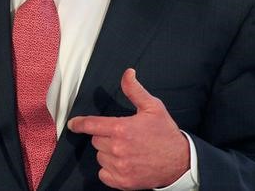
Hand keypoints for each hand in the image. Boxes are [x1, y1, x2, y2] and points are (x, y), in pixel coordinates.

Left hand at [67, 68, 189, 189]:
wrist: (181, 162)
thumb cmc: (165, 133)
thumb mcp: (153, 107)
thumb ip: (134, 90)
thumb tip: (128, 73)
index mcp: (122, 129)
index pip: (90, 125)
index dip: (79, 124)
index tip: (73, 124)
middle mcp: (118, 149)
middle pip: (95, 140)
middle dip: (104, 136)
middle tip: (122, 136)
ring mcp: (120, 167)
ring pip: (100, 156)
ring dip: (107, 153)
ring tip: (126, 150)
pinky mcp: (123, 182)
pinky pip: (104, 174)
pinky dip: (109, 169)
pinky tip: (123, 163)